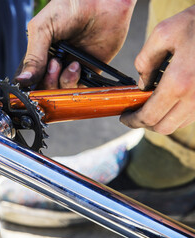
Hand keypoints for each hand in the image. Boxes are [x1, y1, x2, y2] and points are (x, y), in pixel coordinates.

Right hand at [16, 0, 136, 87]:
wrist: (103, 2)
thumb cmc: (72, 6)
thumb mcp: (43, 28)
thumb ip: (33, 56)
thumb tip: (22, 80)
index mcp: (38, 52)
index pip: (28, 77)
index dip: (29, 84)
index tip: (32, 82)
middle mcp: (53, 62)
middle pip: (42, 88)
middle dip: (47, 82)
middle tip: (53, 65)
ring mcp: (69, 68)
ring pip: (59, 91)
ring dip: (61, 82)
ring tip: (68, 64)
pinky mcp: (87, 72)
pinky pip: (77, 90)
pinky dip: (74, 83)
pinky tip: (76, 67)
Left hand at [120, 6, 194, 133]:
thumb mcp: (163, 34)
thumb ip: (146, 61)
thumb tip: (141, 84)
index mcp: (179, 82)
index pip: (149, 116)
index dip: (132, 121)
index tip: (124, 117)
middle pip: (164, 127)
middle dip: (144, 123)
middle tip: (134, 114)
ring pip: (179, 124)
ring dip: (162, 119)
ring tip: (149, 105)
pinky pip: (192, 115)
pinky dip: (177, 113)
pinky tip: (169, 100)